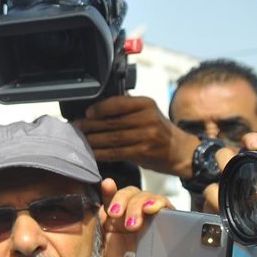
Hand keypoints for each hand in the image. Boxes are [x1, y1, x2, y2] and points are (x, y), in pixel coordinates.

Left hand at [74, 95, 200, 176]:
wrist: (180, 151)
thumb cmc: (159, 130)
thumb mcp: (148, 113)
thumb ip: (127, 108)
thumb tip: (97, 107)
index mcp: (146, 104)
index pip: (118, 103)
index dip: (100, 108)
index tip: (86, 113)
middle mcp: (147, 118)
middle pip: (112, 122)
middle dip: (90, 126)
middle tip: (75, 127)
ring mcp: (146, 136)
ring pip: (112, 138)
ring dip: (92, 140)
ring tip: (79, 141)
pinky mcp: (143, 152)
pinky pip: (116, 153)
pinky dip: (101, 153)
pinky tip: (91, 153)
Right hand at [98, 178, 174, 256]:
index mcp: (164, 225)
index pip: (165, 205)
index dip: (158, 202)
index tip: (152, 210)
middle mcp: (147, 216)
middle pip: (144, 198)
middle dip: (136, 206)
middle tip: (130, 226)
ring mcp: (128, 215)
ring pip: (128, 195)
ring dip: (121, 200)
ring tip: (114, 214)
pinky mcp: (110, 219)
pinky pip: (108, 201)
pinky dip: (107, 192)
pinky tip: (106, 185)